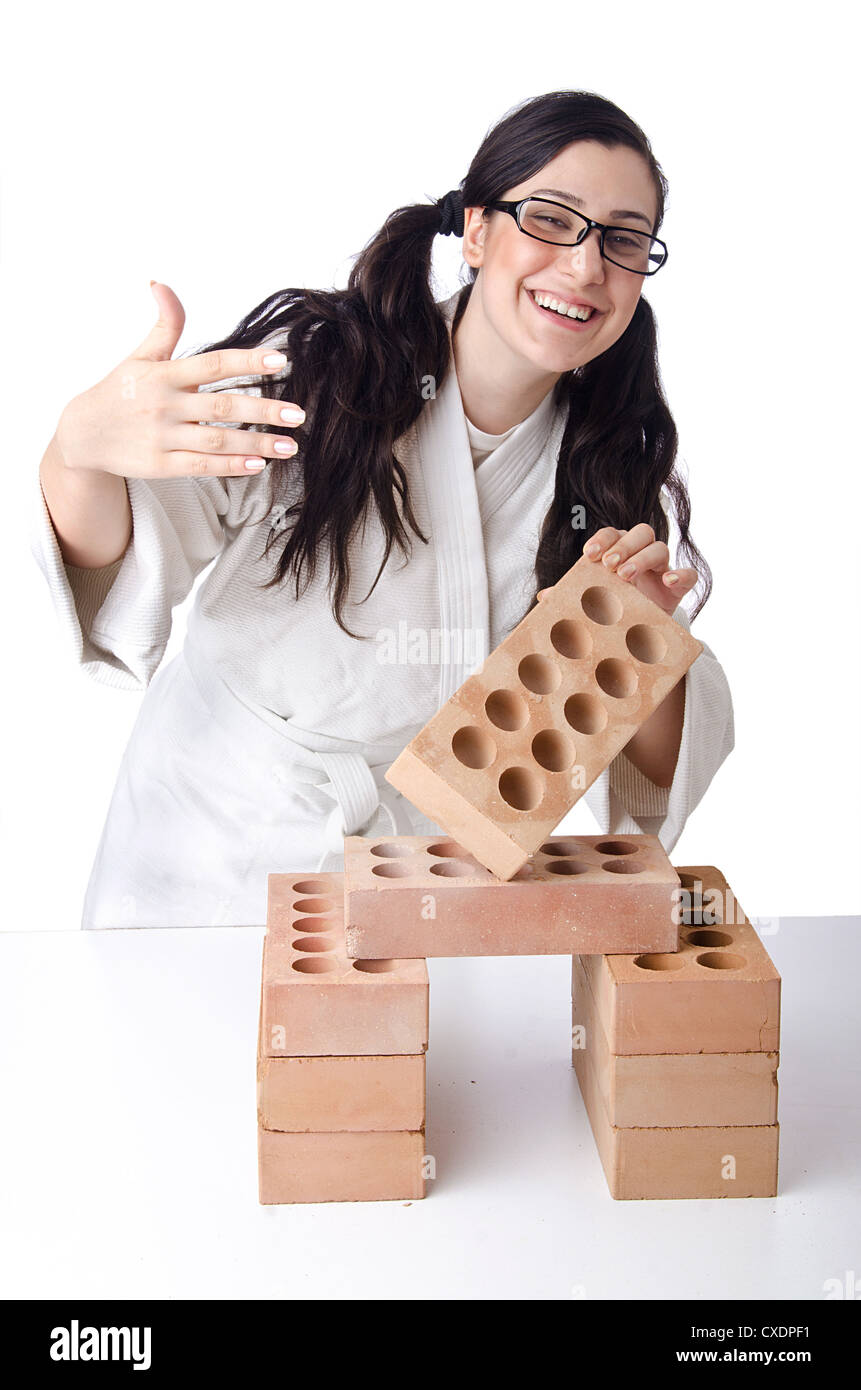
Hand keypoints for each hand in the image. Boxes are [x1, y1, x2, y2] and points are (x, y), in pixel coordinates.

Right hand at [54, 281, 304, 478]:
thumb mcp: (140, 356)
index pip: (214, 364)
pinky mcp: (160, 465)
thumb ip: (164, 325)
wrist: (83, 434)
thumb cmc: (120, 391)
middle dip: (263, 411)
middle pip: (223, 407)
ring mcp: (163, 437)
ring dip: (256, 443)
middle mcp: (165, 404)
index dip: (248, 361)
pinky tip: (258, 464)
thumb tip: (160, 283)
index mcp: (165, 374)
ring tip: (290, 445)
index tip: (280, 361)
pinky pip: (201, 467)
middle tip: (298, 414)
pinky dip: (230, 466)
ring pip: (217, 441)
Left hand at [538, 524, 697, 614]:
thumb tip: (545, 597)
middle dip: (623, 545)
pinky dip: (682, 574)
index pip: (612, 534)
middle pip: (640, 532)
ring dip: (643, 557)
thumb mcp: (593, 604)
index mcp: (619, 553)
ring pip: (660, 547)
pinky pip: (689, 574)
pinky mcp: (679, 588)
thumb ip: (572, 596)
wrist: (639, 636)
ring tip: (626, 576)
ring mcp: (662, 570)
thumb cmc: (613, 611)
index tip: (589, 554)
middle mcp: (641, 555)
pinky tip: (669, 580)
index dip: (602, 539)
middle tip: (609, 565)